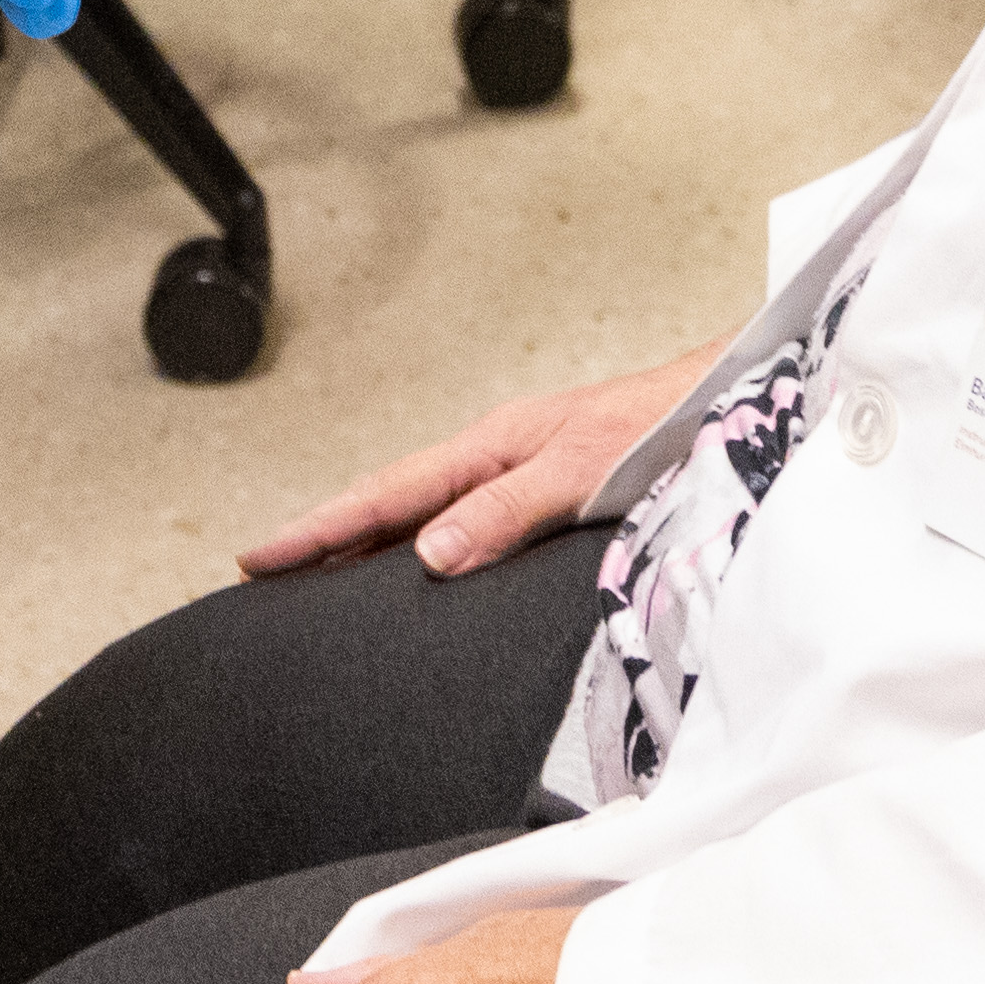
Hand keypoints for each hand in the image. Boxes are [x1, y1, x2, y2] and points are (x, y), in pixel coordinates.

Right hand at [238, 347, 710, 577]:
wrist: (725, 403)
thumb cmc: (660, 427)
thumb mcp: (577, 471)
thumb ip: (504, 511)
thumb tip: (427, 554)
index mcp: (490, 444)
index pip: (385, 496)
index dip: (320, 530)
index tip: (259, 558)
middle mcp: (496, 457)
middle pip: (390, 502)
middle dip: (325, 537)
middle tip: (263, 574)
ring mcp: (518, 472)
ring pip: (424, 512)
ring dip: (369, 545)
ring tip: (319, 581)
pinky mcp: (548, 492)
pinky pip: (463, 521)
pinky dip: (422, 548)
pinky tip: (420, 573)